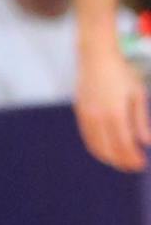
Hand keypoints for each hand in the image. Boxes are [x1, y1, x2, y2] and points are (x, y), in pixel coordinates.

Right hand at [76, 41, 149, 171]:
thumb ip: (140, 120)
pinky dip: (97, 148)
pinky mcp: (80, 113)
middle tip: (133, 166)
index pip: (124, 144)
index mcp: (116, 112)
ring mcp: (87, 116)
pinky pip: (88, 137)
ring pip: (96, 146)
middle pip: (109, 150)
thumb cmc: (121, 73)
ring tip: (121, 161)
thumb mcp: (137, 94)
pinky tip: (107, 150)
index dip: (132, 158)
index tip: (141, 164)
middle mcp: (99, 117)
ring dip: (109, 157)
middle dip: (122, 161)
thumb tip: (146, 142)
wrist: (95, 57)